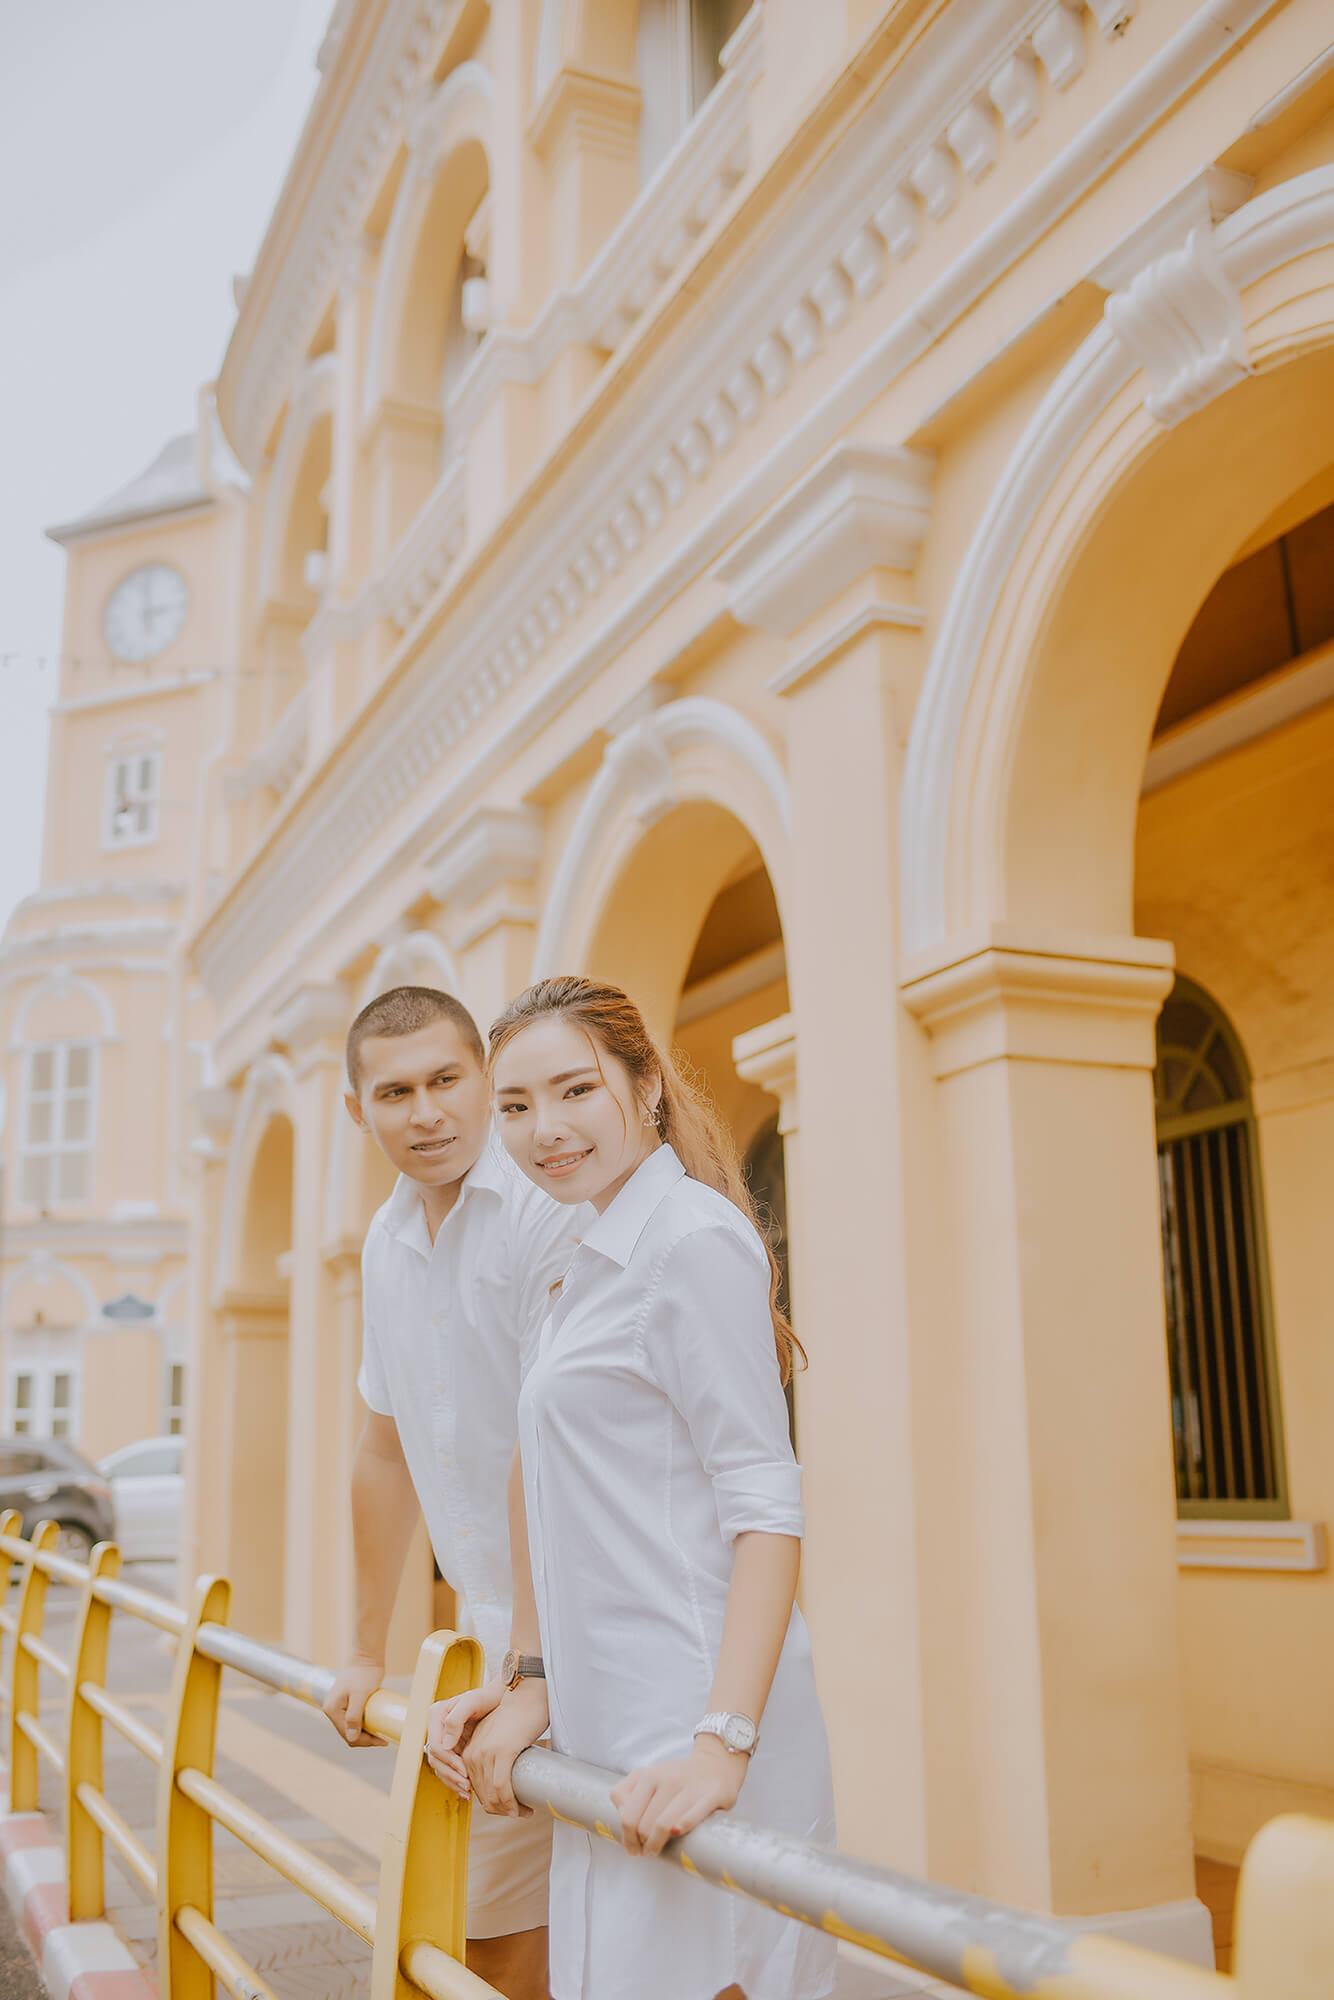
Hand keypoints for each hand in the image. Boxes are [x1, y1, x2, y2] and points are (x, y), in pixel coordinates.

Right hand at [324, 1656, 386, 1745]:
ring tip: (381, 1734)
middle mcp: (332, 1710)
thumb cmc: (364, 1673)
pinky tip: (375, 1726)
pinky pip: (354, 1721)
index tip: (382, 1740)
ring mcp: (339, 1707)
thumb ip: (354, 1716)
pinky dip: (364, 1726)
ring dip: (365, 1734)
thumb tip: (351, 1738)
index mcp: (331, 1709)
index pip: (347, 1734)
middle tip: (384, 1739)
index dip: (365, 1741)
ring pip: (351, 1728)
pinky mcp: (347, 1704)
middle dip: (365, 1739)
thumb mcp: (360, 1695)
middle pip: (348, 1733)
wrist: (367, 1656)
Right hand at [426, 1676, 504, 1797]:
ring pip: (440, 1767)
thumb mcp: (473, 1701)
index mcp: (437, 1715)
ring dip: (452, 1781)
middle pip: (436, 1760)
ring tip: (468, 1791)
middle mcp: (437, 1728)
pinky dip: (455, 1780)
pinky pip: (448, 1769)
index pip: (436, 1746)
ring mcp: (443, 1739)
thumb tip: (446, 1745)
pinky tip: (468, 1790)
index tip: (465, 1771)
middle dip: (450, 1775)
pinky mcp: (452, 1749)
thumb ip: (456, 1718)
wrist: (500, 1699)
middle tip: (467, 1785)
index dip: (449, 1761)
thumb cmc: (487, 1697)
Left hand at [463, 1680, 549, 1816]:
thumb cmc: (517, 1716)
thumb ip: (489, 1753)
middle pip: (483, 1795)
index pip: (475, 1788)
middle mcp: (473, 1753)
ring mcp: (486, 1752)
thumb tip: (496, 1780)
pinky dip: (511, 1802)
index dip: (491, 1804)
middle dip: (501, 1811)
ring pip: (492, 1795)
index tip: (509, 1809)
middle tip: (519, 1813)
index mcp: (470, 1750)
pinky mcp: (502, 1751)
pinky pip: (501, 1787)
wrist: (527, 1695)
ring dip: (508, 1810)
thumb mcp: (496, 1735)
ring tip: (524, 1812)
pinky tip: (522, 1807)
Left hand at [610, 1735, 746, 1857]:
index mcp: (648, 1776)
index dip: (627, 1838)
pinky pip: (693, 1815)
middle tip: (646, 1852)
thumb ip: (626, 1792)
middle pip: (644, 1825)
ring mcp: (689, 1787)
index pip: (628, 1816)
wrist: (715, 1763)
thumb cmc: (676, 1778)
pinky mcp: (711, 1795)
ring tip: (656, 1851)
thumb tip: (622, 1817)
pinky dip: (682, 1826)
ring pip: (664, 1824)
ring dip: (656, 1845)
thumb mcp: (647, 1776)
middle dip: (642, 1844)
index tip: (632, 1846)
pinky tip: (676, 1834)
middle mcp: (667, 1779)